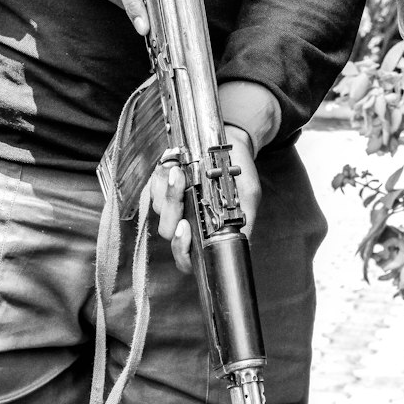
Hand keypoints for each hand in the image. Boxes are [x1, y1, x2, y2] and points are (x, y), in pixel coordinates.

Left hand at [149, 129, 260, 273]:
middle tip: (181, 185)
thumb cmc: (241, 173)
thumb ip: (243, 218)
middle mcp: (188, 222)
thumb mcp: (249, 194)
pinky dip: (161, 177)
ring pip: (159, 208)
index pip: (187, 258)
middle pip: (168, 230)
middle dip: (171, 208)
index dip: (181, 249)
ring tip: (180, 170)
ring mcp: (174, 205)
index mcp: (208, 233)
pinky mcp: (164, 187)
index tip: (184, 227)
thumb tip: (238, 239)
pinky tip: (174, 164)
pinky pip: (154, 188)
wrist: (232, 145)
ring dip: (167, 189)